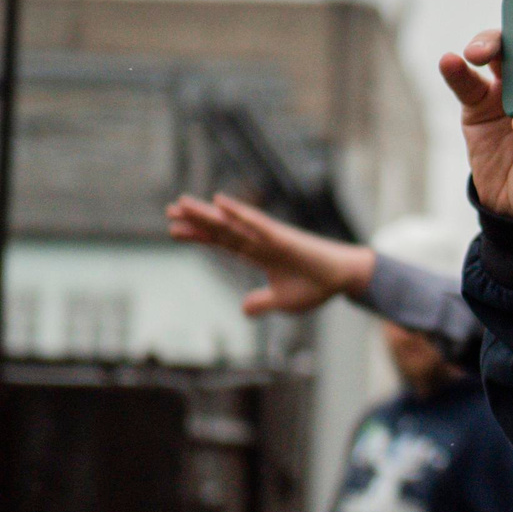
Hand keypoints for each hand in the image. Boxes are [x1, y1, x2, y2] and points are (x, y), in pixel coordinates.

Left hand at [167, 194, 374, 316]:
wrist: (343, 279)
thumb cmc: (316, 286)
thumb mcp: (282, 301)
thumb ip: (261, 302)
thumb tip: (243, 309)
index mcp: (258, 254)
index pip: (221, 242)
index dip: (198, 236)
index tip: (174, 230)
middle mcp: (260, 241)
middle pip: (220, 228)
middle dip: (195, 220)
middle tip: (169, 210)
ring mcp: (270, 237)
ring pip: (231, 223)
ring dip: (207, 213)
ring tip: (182, 203)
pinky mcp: (282, 237)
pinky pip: (256, 224)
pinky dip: (238, 212)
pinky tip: (219, 203)